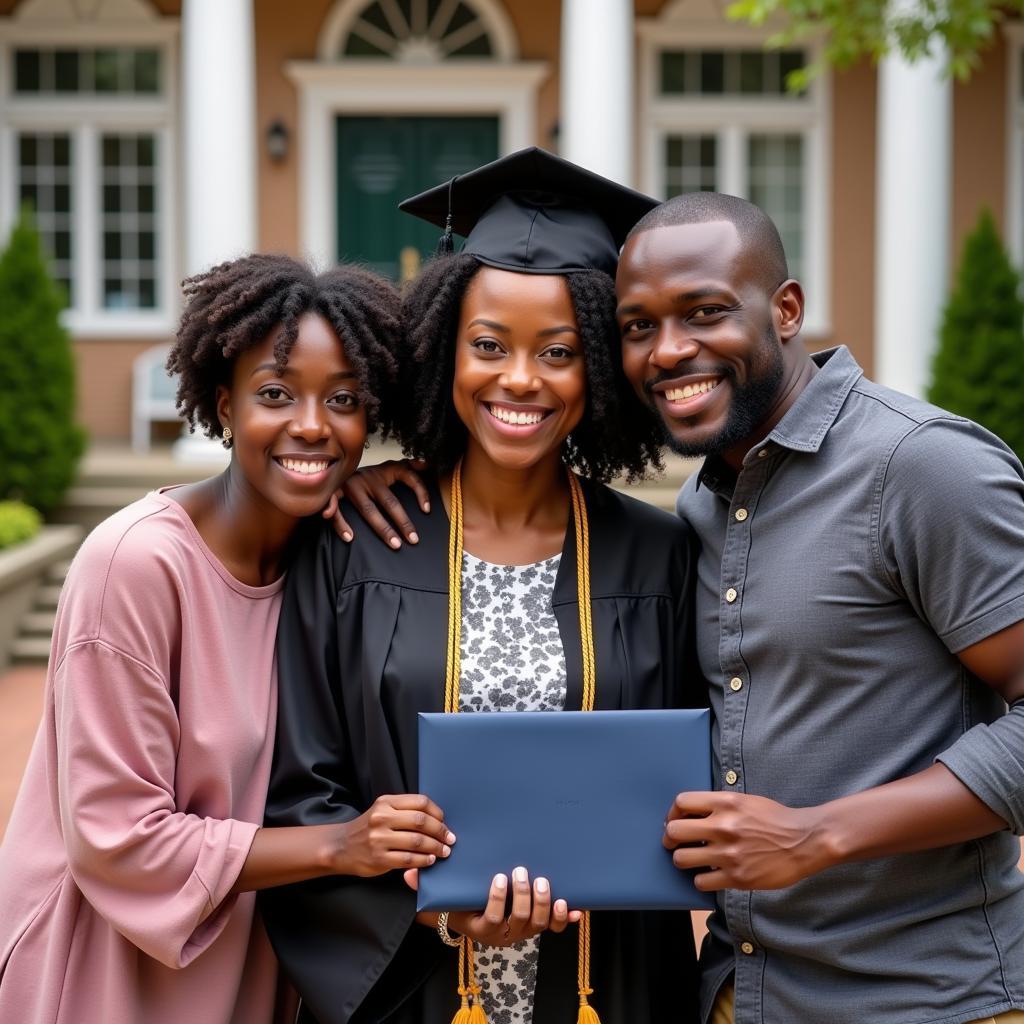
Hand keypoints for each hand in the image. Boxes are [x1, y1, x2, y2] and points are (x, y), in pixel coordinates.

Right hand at [322, 459, 430, 545]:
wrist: (334, 464)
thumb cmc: (369, 476)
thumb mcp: (388, 467)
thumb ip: (408, 466)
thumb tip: (425, 463)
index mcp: (385, 469)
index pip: (409, 476)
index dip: (421, 492)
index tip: (427, 510)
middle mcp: (370, 476)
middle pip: (390, 502)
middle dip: (403, 522)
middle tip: (414, 540)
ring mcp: (352, 484)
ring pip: (369, 510)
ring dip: (383, 529)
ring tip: (395, 544)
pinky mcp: (335, 491)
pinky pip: (338, 510)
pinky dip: (342, 524)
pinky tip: (350, 538)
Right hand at [332, 794, 454, 877]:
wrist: (341, 846)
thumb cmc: (368, 828)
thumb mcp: (382, 811)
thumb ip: (404, 811)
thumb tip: (438, 819)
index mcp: (386, 802)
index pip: (420, 802)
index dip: (437, 813)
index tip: (445, 822)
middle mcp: (382, 817)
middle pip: (421, 821)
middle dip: (441, 831)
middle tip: (450, 839)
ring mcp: (379, 838)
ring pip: (417, 841)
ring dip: (436, 847)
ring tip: (444, 851)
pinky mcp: (379, 858)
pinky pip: (408, 859)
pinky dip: (424, 860)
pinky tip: (430, 860)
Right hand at [407, 866, 580, 946]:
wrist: (475, 913)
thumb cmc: (460, 901)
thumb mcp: (443, 895)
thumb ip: (427, 886)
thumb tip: (408, 874)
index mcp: (482, 927)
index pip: (493, 919)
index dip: (498, 900)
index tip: (499, 877)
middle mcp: (505, 933)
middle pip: (521, 920)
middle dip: (523, 895)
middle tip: (520, 872)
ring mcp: (524, 930)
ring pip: (540, 923)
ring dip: (545, 902)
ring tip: (543, 880)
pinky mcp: (539, 925)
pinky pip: (556, 927)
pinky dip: (566, 917)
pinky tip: (574, 905)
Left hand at [663, 791, 829, 890]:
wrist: (805, 841)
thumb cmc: (776, 819)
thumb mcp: (745, 801)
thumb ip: (719, 805)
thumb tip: (692, 813)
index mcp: (726, 802)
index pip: (681, 802)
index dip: (673, 812)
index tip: (675, 820)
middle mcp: (724, 826)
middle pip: (674, 831)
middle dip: (670, 838)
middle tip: (675, 843)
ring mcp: (729, 853)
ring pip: (682, 859)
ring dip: (683, 860)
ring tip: (692, 860)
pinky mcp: (737, 877)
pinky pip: (701, 882)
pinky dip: (702, 880)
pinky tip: (710, 875)